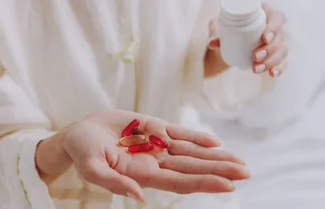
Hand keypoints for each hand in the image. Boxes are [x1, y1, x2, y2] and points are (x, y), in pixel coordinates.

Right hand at [61, 110, 248, 202]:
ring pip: (191, 152)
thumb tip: (137, 196)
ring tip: (240, 162)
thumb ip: (112, 182)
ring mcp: (155, 144)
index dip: (204, 182)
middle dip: (219, 170)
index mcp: (141, 174)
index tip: (229, 185)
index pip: (179, 181)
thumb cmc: (81, 152)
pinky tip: (214, 142)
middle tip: (246, 173)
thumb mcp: (90, 167)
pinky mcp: (151, 127)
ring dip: (215, 156)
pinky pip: (178, 133)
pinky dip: (196, 137)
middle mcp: (154, 162)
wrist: (77, 133)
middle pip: (192, 168)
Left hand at [207, 3, 288, 77]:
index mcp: (264, 14)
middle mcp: (275, 27)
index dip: (274, 27)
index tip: (265, 38)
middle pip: (280, 36)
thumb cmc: (224, 30)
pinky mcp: (277, 55)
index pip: (277, 17)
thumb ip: (215, 32)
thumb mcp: (218, 28)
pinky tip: (272, 73)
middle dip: (270, 48)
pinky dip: (279, 68)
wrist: (226, 45)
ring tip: (255, 69)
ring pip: (282, 50)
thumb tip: (212, 43)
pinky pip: (283, 62)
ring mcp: (278, 41)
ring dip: (271, 61)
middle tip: (255, 56)